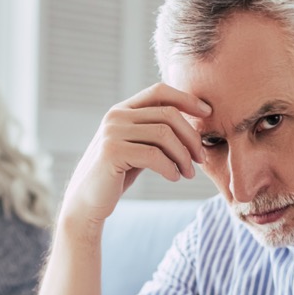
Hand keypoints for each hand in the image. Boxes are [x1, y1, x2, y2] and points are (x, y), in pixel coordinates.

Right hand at [61, 83, 210, 226]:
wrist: (86, 203)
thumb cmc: (116, 176)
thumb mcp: (136, 148)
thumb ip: (154, 132)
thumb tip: (192, 120)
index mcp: (121, 111)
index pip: (159, 91)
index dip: (186, 99)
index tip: (207, 113)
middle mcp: (115, 116)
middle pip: (168, 114)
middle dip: (191, 136)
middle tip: (199, 158)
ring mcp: (112, 133)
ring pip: (164, 135)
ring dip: (183, 155)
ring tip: (188, 172)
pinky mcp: (112, 152)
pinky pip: (154, 155)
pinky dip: (170, 167)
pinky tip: (174, 177)